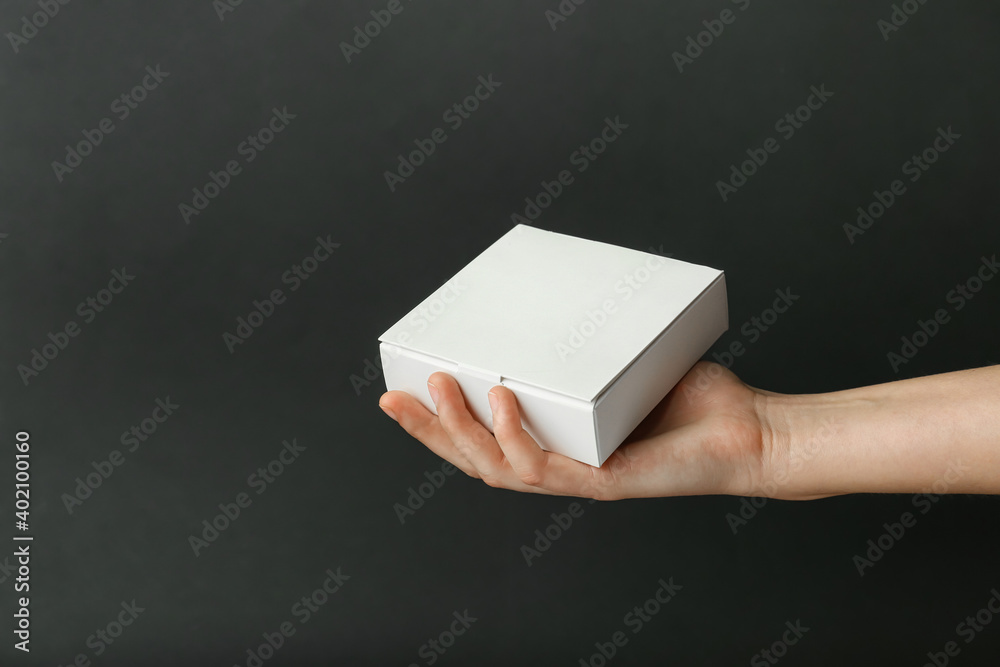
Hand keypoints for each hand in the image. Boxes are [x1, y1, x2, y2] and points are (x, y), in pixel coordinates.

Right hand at [378, 361, 778, 500]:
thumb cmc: (691, 397)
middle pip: (476, 458)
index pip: (483, 438)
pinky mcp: (605, 482)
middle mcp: (559, 466)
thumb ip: (586, 340)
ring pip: (499, 467)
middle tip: (393, 397)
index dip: (439, 421)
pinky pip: (547, 466)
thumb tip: (555, 289)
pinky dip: (518, 434)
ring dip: (462, 430)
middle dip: (430, 430)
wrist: (751, 432)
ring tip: (441, 387)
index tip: (405, 387)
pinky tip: (502, 399)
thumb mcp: (622, 359)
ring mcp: (579, 478)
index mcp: (556, 443)